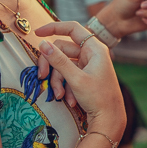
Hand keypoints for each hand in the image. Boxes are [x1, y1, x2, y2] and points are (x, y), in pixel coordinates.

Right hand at [34, 21, 125, 136]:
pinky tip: (70, 100)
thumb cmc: (98, 98)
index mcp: (94, 48)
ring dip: (58, 80)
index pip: (72, 28)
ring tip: (59, 95)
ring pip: (63, 65)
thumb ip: (58, 60)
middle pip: (63, 50)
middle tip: (41, 76)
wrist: (110, 120)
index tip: (37, 34)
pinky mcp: (85, 75)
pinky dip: (66, 86)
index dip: (53, 28)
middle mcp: (92, 54)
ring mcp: (88, 65)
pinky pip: (69, 75)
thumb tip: (43, 44)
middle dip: (51, 65)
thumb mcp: (76, 79)